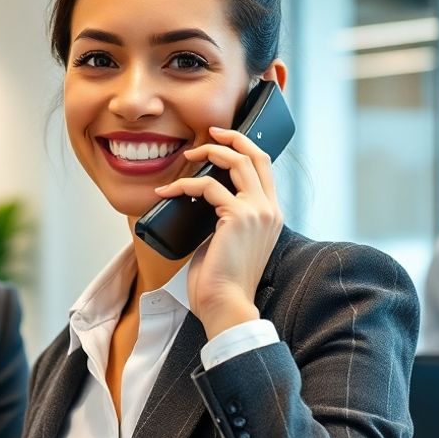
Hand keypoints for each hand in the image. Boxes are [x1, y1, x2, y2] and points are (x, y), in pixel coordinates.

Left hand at [153, 126, 282, 338]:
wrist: (225, 305)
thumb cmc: (219, 280)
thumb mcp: (225, 241)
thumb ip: (223, 218)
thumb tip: (200, 198)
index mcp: (271, 216)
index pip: (264, 169)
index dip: (244, 148)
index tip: (220, 140)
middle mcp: (270, 210)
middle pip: (257, 156)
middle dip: (231, 138)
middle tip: (208, 132)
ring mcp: (258, 212)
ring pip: (237, 162)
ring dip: (207, 153)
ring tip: (185, 157)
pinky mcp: (239, 217)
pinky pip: (208, 186)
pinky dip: (184, 184)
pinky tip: (167, 192)